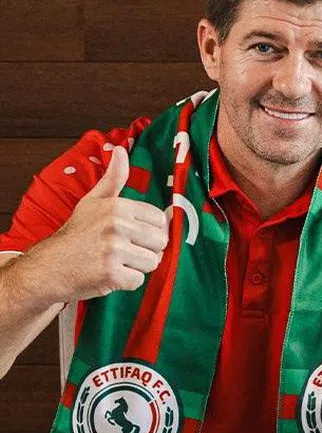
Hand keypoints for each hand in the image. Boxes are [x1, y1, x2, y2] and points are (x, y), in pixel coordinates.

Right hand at [25, 146, 168, 301]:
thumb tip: (122, 150)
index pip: (159, 220)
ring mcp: (114, 250)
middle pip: (160, 242)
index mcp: (118, 206)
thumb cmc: (77, 233)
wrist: (49, 265)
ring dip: (137, 267)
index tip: (131, 235)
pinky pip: (138, 280)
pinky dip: (127, 282)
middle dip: (146, 250)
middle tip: (124, 251)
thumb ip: (113, 178)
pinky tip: (110, 274)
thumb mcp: (94, 201)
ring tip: (117, 261)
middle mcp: (117, 225)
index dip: (149, 231)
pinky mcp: (111, 273)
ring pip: (153, 262)